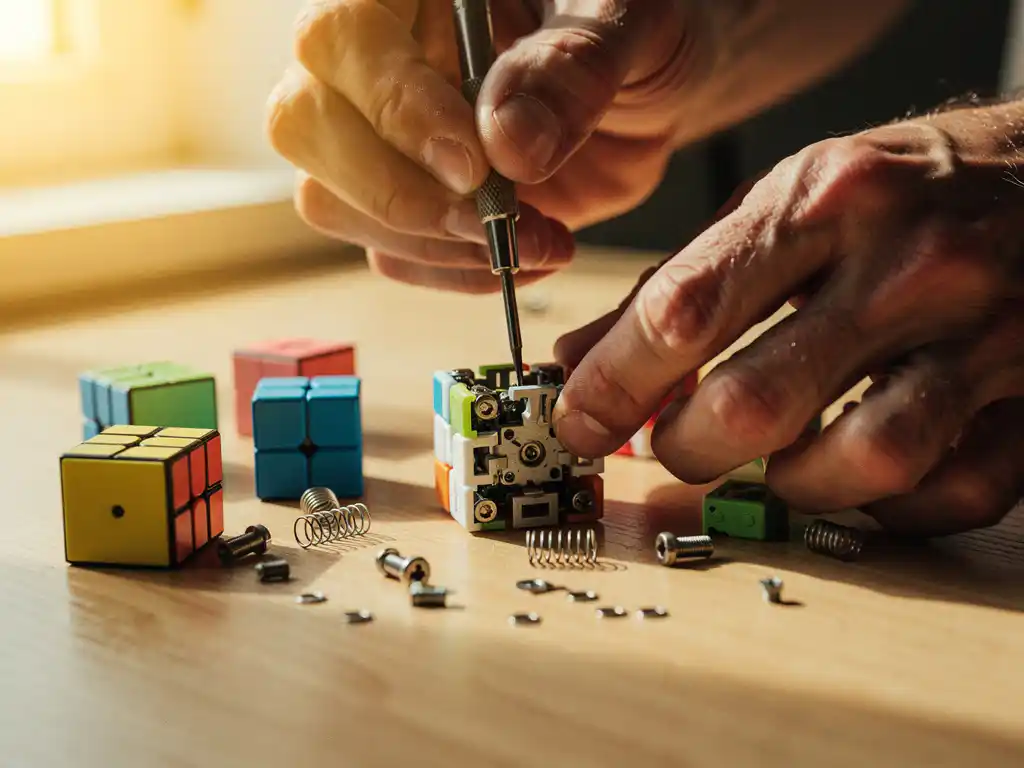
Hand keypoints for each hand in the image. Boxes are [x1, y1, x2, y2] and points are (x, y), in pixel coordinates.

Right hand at [266, 0, 711, 291]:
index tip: (473, 165)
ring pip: (331, 200)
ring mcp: (381, 136)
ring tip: (536, 239)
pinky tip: (529, 252)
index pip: (344, 37)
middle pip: (303, 124)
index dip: (396, 108)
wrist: (653, 86)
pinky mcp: (410, 200)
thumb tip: (506, 143)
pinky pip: (390, 253)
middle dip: (398, 192)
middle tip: (492, 218)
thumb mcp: (631, 22)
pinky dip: (457, 272)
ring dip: (430, 243)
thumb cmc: (637, 27)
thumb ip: (572, 67)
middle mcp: (374, 61)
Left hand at [552, 100, 1023, 535]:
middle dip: (686, 448)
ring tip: (771, 461)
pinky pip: (954, 490)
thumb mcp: (784, 200)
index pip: (685, 308)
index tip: (577, 422)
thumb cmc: (898, 190)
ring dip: (789, 485)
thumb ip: (678, 282)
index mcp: (826, 199)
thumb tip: (579, 359)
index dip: (613, 383)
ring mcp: (987, 333)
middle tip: (673, 444)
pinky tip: (857, 473)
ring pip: (862, 461)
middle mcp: (908, 263)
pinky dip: (888, 506)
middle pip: (757, 403)